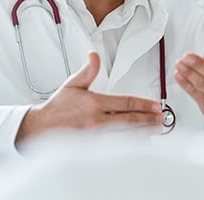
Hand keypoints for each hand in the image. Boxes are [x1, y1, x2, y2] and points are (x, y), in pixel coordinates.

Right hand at [15, 51, 162, 145]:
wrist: (40, 128)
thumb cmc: (57, 107)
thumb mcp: (72, 84)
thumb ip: (88, 70)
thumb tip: (94, 55)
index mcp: (93, 102)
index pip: (125, 102)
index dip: (143, 104)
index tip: (156, 104)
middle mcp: (96, 120)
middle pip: (130, 120)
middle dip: (149, 119)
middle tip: (162, 117)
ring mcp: (95, 137)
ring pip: (126, 135)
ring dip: (144, 132)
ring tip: (158, 129)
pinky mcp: (92, 148)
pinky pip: (117, 147)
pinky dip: (132, 145)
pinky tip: (142, 142)